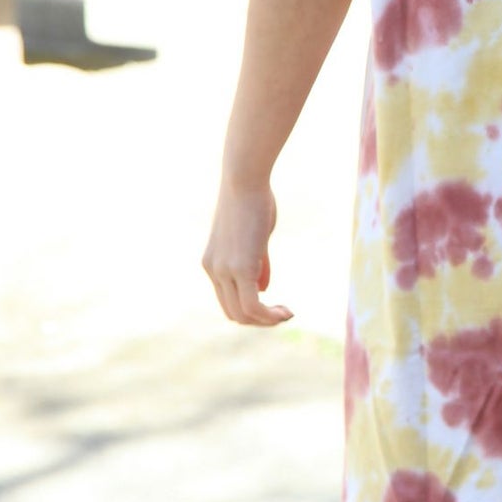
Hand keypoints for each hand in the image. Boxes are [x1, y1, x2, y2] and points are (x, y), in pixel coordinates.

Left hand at [202, 181, 292, 327]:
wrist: (245, 180)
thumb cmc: (254, 200)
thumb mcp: (255, 236)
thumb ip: (257, 263)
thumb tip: (263, 289)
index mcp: (213, 263)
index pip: (228, 300)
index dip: (252, 309)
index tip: (275, 303)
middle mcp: (213, 270)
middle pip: (233, 313)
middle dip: (260, 320)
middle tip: (284, 312)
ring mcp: (225, 270)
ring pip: (243, 314)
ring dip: (267, 321)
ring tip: (287, 314)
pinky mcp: (241, 268)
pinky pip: (253, 306)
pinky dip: (269, 316)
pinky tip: (285, 312)